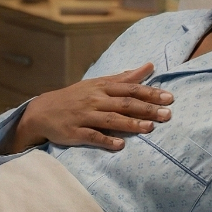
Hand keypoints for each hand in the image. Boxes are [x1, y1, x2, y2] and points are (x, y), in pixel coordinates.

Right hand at [0, 63, 172, 153]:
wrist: (42, 111)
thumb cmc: (75, 97)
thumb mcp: (98, 84)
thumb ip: (124, 77)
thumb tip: (149, 66)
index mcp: (101, 88)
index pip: (129, 89)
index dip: (149, 93)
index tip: (169, 97)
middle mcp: (94, 100)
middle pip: (123, 104)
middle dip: (146, 108)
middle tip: (167, 114)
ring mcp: (83, 116)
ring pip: (110, 120)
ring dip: (130, 124)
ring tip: (149, 128)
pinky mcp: (74, 132)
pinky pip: (91, 136)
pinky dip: (106, 140)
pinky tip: (120, 145)